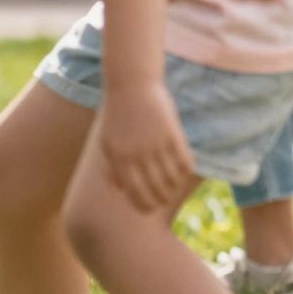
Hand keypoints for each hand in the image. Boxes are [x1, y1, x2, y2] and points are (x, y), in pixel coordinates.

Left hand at [97, 82, 194, 211]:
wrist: (130, 84)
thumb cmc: (117, 113)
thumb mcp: (107, 139)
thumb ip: (111, 166)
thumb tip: (119, 190)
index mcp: (118, 157)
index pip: (133, 191)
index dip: (142, 204)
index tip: (149, 209)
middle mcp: (137, 154)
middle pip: (154, 189)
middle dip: (160, 200)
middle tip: (164, 202)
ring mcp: (155, 145)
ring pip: (170, 178)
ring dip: (173, 188)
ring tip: (173, 190)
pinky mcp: (172, 134)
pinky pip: (183, 162)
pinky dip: (185, 172)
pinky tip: (183, 173)